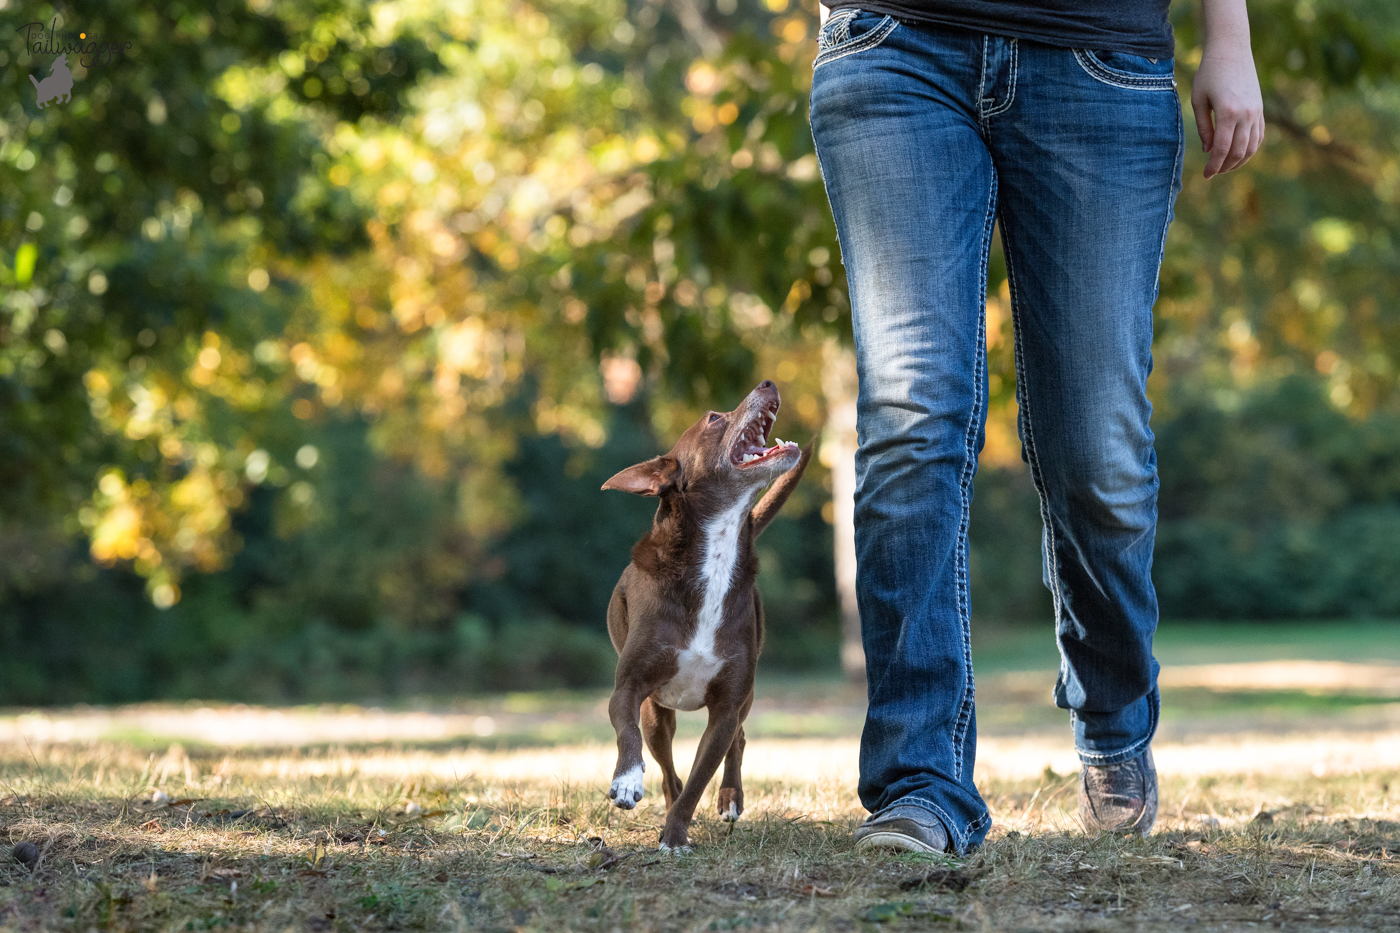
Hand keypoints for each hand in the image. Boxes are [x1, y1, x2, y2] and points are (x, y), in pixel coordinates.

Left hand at [1190, 40, 1264, 177]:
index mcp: (1228, 112)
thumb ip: (1204, 128)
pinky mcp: (1260, 108)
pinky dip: (1250, 148)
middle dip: (1225, 167)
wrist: (1231, 50)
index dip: (1213, 166)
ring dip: (1239, 161)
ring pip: (1252, 146)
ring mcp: (1256, 111)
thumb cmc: (1209, 73)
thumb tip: (1209, 151)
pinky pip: (1259, 135)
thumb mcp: (1199, 101)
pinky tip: (1239, 154)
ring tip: (1225, 166)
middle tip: (1213, 173)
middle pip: (1238, 152)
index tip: (1205, 175)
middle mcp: (1246, 114)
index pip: (1222, 149)